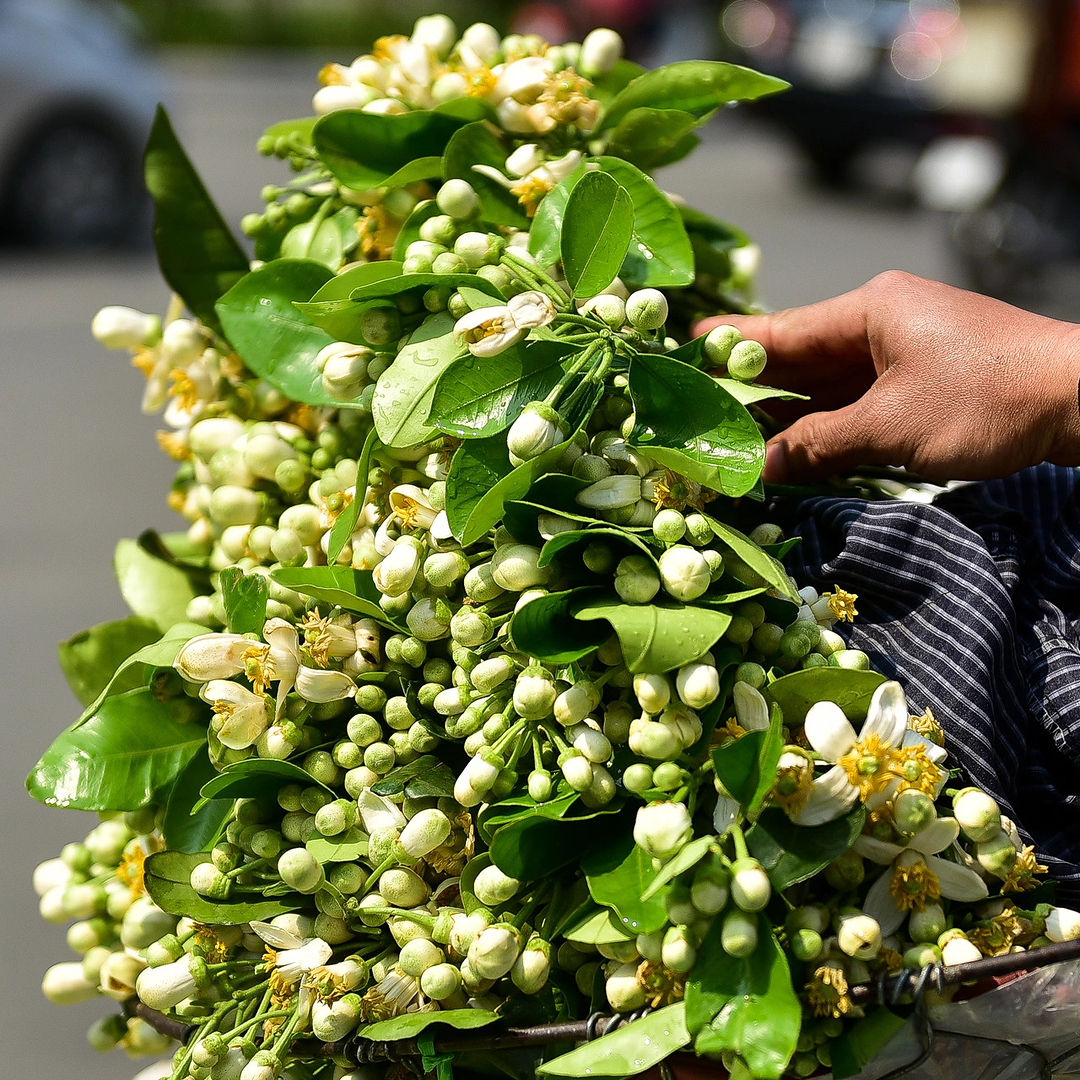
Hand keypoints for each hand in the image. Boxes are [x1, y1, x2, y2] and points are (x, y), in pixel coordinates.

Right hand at [692, 271, 1079, 483]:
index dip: (728, 347)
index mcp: (867, 311)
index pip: (779, 332)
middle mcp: (879, 324)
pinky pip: (855, 402)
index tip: (681, 355)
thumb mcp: (890, 427)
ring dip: (786, 416)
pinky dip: (825, 426)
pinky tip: (792, 450)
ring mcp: (902, 353)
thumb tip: (761, 468)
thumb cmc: (985, 400)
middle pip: (797, 359)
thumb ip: (818, 445)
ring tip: (731, 440)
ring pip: (825, 385)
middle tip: (696, 412)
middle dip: (749, 390)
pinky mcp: (921, 382)